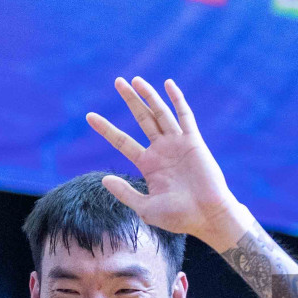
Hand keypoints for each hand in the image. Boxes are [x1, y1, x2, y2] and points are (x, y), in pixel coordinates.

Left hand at [86, 76, 243, 246]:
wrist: (208, 217)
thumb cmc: (179, 217)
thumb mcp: (146, 208)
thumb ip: (125, 193)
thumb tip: (104, 180)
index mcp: (149, 165)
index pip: (122, 141)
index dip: (106, 129)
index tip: (89, 116)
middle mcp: (162, 151)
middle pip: (142, 119)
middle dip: (130, 100)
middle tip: (118, 81)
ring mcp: (177, 144)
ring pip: (160, 113)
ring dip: (148, 96)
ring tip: (135, 80)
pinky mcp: (193, 141)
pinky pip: (184, 116)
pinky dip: (177, 100)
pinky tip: (168, 84)